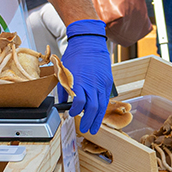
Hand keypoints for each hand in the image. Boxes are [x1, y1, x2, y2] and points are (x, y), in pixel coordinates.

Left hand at [59, 20, 113, 134]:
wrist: (89, 43)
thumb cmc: (75, 56)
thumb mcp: (64, 71)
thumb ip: (64, 88)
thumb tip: (62, 103)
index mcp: (79, 80)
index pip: (79, 102)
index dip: (75, 111)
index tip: (71, 114)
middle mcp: (92, 83)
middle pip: (93, 107)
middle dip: (88, 121)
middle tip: (85, 129)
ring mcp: (102, 83)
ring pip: (102, 106)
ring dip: (97, 119)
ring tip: (94, 128)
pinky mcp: (108, 82)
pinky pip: (106, 99)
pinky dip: (103, 109)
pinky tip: (99, 115)